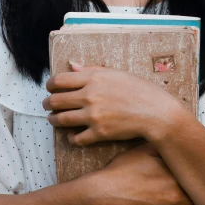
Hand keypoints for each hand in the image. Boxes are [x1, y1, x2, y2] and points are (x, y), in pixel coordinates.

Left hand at [44, 63, 187, 146]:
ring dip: (53, 120)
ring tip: (53, 119)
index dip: (50, 85)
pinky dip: (71, 137)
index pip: (59, 80)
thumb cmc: (141, 90)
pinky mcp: (99, 133)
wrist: (156, 113)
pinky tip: (71, 135)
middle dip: (48, 103)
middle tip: (47, 105)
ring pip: (61, 120)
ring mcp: (93, 116)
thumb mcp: (116, 73)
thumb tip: (72, 66)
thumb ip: (91, 69)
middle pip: (55, 100)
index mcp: (93, 78)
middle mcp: (89, 96)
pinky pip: (76, 138)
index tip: (50, 88)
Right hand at [96, 142, 204, 204]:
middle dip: (198, 196)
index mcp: (176, 176)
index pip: (199, 180)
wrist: (107, 193)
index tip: (197, 176)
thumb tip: (174, 141)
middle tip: (192, 191)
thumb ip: (162, 147)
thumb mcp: (143, 150)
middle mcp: (178, 196)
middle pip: (201, 201)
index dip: (199, 178)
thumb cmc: (123, 170)